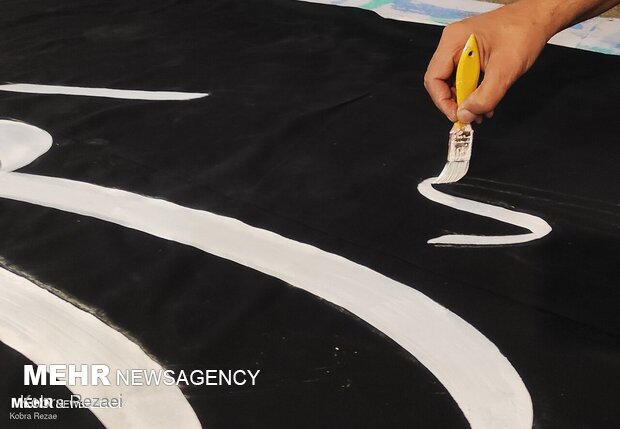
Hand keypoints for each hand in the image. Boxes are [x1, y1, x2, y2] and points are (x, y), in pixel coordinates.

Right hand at [424, 2, 550, 123]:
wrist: (539, 18)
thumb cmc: (524, 31)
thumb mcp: (505, 70)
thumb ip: (485, 97)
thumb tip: (466, 115)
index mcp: (453, 41)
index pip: (434, 78)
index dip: (443, 101)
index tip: (458, 116)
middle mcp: (452, 44)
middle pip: (441, 82)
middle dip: (455, 102)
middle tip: (470, 116)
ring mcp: (461, 49)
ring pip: (453, 82)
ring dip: (466, 100)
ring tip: (481, 112)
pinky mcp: (471, 54)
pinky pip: (464, 78)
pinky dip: (473, 92)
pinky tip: (486, 101)